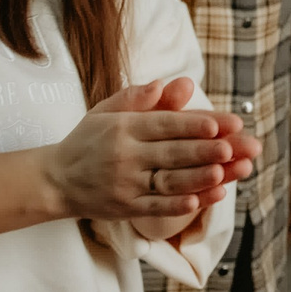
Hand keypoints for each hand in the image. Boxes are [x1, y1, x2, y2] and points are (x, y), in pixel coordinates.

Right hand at [43, 78, 256, 220]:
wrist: (54, 180)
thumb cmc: (88, 141)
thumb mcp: (106, 111)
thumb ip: (138, 97)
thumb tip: (168, 83)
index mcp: (124, 127)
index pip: (166, 124)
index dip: (198, 123)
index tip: (228, 123)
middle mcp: (125, 155)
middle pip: (172, 152)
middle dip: (206, 150)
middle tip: (236, 147)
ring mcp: (125, 184)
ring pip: (168, 181)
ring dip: (197, 178)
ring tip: (224, 173)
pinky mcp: (125, 208)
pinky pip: (156, 208)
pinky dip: (179, 205)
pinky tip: (203, 200)